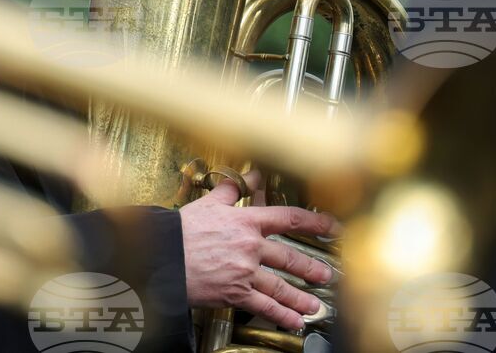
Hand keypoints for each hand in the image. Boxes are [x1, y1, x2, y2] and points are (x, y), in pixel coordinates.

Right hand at [179, 171, 340, 330]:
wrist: (162, 256)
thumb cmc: (181, 231)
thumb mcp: (208, 204)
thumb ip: (232, 190)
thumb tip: (249, 176)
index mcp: (245, 222)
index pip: (289, 219)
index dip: (315, 223)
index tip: (332, 227)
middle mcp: (250, 247)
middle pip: (290, 257)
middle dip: (312, 268)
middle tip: (327, 274)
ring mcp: (244, 272)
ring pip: (281, 286)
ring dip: (301, 296)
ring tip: (315, 303)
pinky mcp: (235, 293)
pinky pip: (264, 307)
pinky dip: (282, 315)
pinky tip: (294, 320)